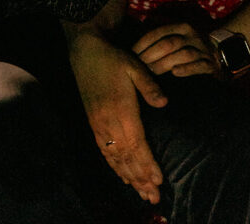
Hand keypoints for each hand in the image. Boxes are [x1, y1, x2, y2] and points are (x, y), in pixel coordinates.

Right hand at [67, 30, 165, 203]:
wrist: (85, 51)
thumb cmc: (113, 57)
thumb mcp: (134, 65)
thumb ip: (149, 85)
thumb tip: (164, 103)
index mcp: (121, 110)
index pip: (136, 145)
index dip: (147, 165)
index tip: (159, 180)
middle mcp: (108, 122)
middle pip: (126, 158)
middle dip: (141, 179)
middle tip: (154, 198)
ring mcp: (98, 124)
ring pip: (115, 158)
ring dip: (129, 177)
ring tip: (142, 193)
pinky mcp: (93, 122)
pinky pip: (104, 151)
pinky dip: (114, 166)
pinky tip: (123, 176)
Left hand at [133, 22, 218, 77]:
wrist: (220, 53)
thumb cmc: (189, 46)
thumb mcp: (177, 35)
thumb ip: (160, 35)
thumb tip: (136, 40)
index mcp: (181, 26)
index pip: (158, 32)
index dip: (143, 43)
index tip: (132, 55)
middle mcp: (193, 35)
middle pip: (169, 43)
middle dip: (152, 55)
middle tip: (140, 67)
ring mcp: (203, 49)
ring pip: (183, 54)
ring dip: (165, 63)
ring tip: (152, 73)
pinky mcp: (210, 65)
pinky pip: (199, 66)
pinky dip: (186, 69)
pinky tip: (175, 73)